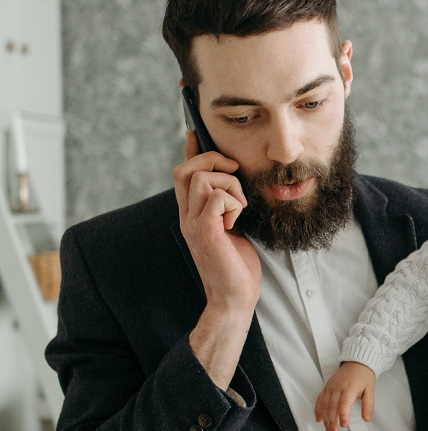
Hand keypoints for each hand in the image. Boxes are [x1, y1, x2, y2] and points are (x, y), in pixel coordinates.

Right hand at [174, 130, 260, 315]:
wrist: (235, 297)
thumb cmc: (237, 266)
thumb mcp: (232, 229)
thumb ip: (227, 207)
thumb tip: (234, 184)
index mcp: (192, 214)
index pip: (183, 174)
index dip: (191, 151)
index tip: (195, 132)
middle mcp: (187, 216)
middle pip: (185, 169)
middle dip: (212, 159)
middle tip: (234, 170)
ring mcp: (193, 224)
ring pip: (203, 179)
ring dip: (230, 185)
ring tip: (240, 208)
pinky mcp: (205, 232)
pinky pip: (217, 197)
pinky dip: (233, 203)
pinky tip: (237, 222)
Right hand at [315, 362, 375, 430]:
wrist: (357, 362)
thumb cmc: (364, 376)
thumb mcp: (371, 390)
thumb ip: (369, 405)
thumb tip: (367, 419)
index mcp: (350, 388)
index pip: (344, 403)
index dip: (343, 415)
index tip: (344, 425)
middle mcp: (338, 387)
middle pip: (332, 406)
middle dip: (332, 421)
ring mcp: (331, 387)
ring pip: (325, 404)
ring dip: (325, 418)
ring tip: (328, 430)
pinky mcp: (327, 386)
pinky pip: (320, 399)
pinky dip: (318, 410)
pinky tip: (319, 419)